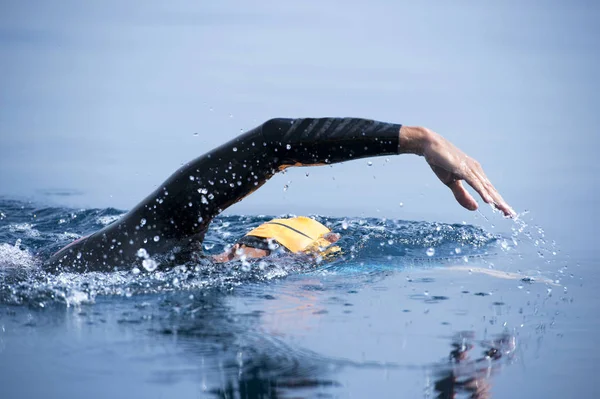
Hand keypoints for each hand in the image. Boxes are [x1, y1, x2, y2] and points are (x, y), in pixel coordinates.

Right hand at [400, 126, 514, 216]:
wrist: (430, 145)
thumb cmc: (441, 162)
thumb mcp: (451, 183)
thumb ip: (462, 195)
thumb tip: (476, 208)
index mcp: (475, 174)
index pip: (489, 190)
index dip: (498, 201)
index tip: (506, 213)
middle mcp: (476, 171)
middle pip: (491, 190)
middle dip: (501, 203)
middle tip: (512, 215)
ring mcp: (470, 169)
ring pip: (486, 188)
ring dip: (496, 200)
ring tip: (504, 211)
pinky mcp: (463, 169)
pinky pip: (475, 183)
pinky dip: (482, 193)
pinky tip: (489, 201)